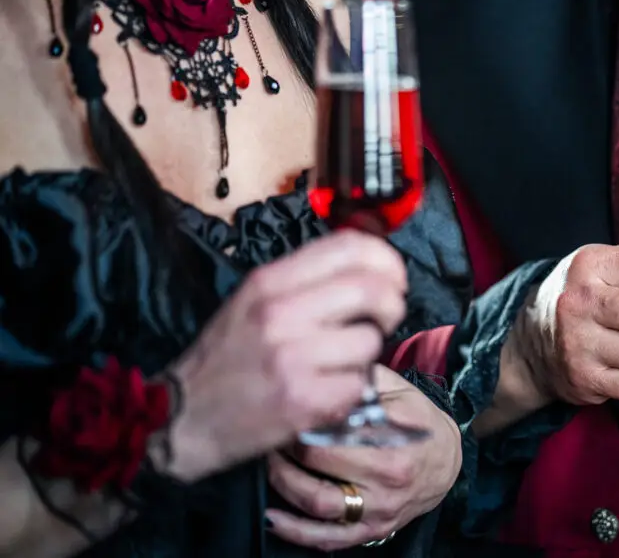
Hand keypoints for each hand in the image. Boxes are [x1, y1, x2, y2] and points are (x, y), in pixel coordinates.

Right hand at [165, 231, 407, 481]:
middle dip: (392, 306)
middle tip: (383, 321)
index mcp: (271, 279)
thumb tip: (373, 269)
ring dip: (366, 355)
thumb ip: (307, 279)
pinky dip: (351, 390)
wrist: (181, 418)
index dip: (387, 260)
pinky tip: (326, 391)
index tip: (392, 279)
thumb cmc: (228, 355)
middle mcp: (281, 312)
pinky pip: (359, 384)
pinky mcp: (303, 400)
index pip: (352, 246)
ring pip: (371, 342)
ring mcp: (293, 357)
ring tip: (338, 363)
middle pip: (373, 289)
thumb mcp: (255, 299)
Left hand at [264, 366, 460, 550]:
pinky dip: (295, 531)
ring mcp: (377, 510)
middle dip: (287, 449)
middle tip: (274, 434)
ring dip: (284, 484)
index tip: (288, 410)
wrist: (446, 462)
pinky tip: (273, 518)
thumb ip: (365, 379)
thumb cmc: (420, 422)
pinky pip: (327, 538)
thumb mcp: (401, 392)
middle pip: (318, 465)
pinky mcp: (371, 530)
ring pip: (316, 504)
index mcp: (392, 443)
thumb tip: (330, 367)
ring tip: (271, 465)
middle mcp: (386, 480)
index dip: (302, 422)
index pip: (332, 432)